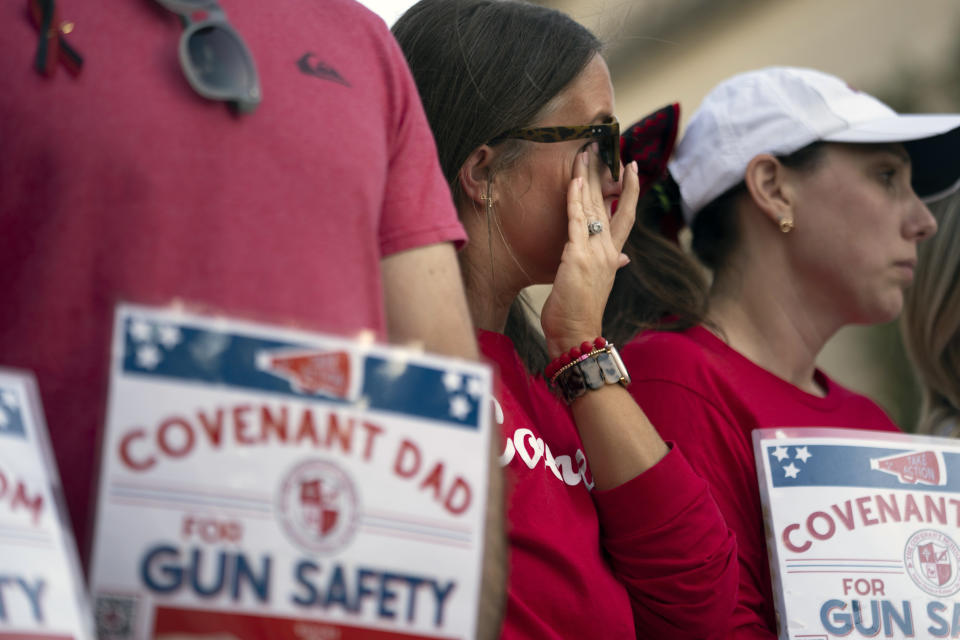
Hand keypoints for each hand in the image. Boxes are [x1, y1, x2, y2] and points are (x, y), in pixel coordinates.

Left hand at [541, 147, 638, 358]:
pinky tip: (575, 180)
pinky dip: (575, 199)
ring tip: (585, 152)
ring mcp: (594, 252)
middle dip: (603, 173)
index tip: (630, 166)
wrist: (577, 334)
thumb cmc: (582, 312)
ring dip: (588, 177)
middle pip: (609, 202)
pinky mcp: (576, 256)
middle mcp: (608, 250)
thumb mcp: (598, 285)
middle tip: (599, 146)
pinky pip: (576, 220)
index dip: (630, 190)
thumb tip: (623, 259)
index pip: (626, 215)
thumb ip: (611, 267)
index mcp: (614, 256)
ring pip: (593, 205)